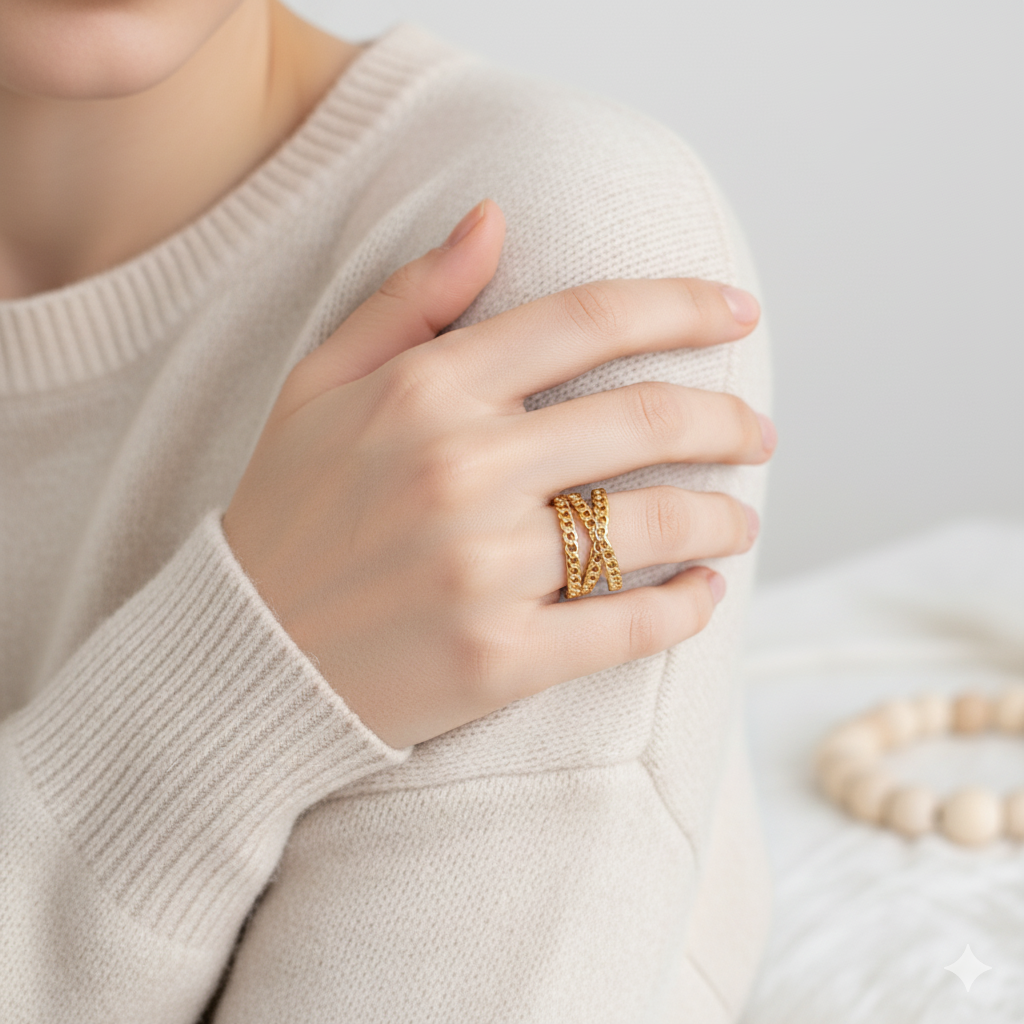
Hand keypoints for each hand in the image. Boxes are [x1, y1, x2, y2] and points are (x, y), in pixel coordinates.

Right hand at [222, 200, 773, 748]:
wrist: (247, 655)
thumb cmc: (290, 512)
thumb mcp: (321, 385)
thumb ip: (411, 298)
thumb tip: (495, 218)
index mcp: (426, 392)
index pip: (587, 321)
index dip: (680, 306)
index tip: (737, 313)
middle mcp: (462, 470)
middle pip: (644, 420)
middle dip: (726, 422)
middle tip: (758, 434)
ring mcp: (483, 570)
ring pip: (652, 527)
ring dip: (721, 519)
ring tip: (740, 519)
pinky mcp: (498, 659)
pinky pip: (626, 628)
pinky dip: (684, 611)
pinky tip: (704, 595)